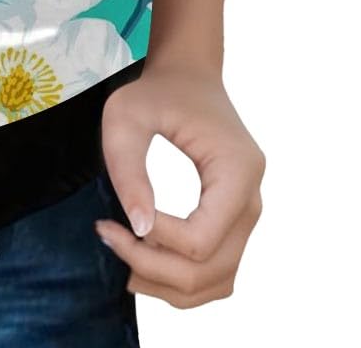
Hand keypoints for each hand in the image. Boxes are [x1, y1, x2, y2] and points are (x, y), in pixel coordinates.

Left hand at [94, 60, 264, 308]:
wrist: (190, 75)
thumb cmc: (157, 90)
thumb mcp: (126, 114)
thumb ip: (127, 167)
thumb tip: (140, 228)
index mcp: (237, 171)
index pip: (202, 239)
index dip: (154, 242)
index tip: (109, 219)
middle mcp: (252, 200)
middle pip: (211, 269)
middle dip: (153, 268)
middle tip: (108, 238)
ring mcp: (248, 214)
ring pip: (218, 281)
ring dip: (168, 284)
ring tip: (122, 257)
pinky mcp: (235, 221)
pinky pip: (217, 270)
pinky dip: (183, 278)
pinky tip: (145, 258)